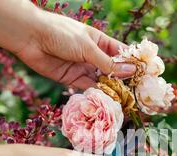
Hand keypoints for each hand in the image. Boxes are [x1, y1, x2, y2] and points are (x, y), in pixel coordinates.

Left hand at [0, 0, 135, 88]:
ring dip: (112, 89)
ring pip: (102, 80)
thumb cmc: (61, 34)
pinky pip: (88, 87)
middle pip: (113, 69)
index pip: (121, 53)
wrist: (31, 38)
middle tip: (138, 93)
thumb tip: (130, 72)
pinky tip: (108, 100)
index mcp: (99, 41)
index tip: (146, 74)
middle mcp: (93, 55)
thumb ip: (108, 63)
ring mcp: (82, 67)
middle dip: (124, 80)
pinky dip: (97, 93)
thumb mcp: (88, 48)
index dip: (133, 63)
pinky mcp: (72, 78)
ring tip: (125, 100)